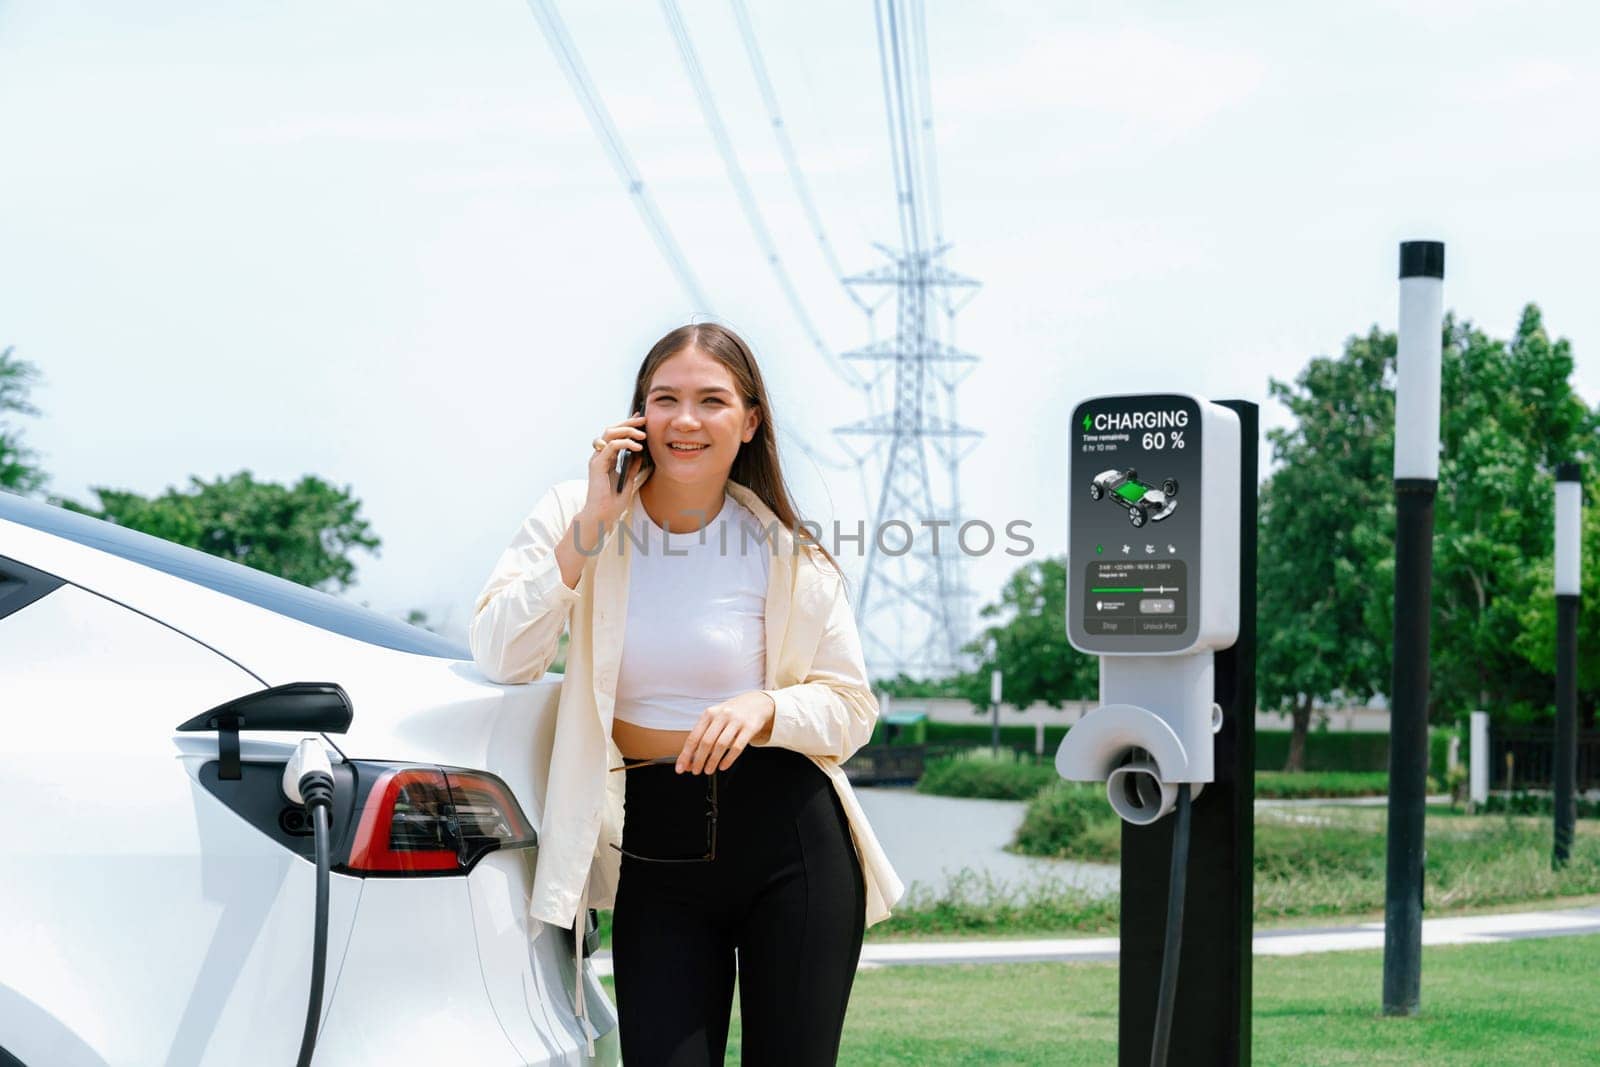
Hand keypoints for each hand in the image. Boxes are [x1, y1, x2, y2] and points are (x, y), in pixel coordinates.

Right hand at [583, 412, 648, 527]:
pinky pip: (611, 446)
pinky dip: (625, 443)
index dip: (627, 425)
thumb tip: (640, 452)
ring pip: (610, 434)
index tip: (641, 419)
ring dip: (627, 431)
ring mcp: (597, 459)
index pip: (616, 435)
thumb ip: (632, 465)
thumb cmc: (613, 501)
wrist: (603, 515)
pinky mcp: (597, 464)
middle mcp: (600, 456)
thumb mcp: (628, 479)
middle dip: (628, 422)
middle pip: (611, 430)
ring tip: (642, 435)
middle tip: (643, 419)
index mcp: (606, 458)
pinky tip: (637, 448)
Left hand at [676, 691, 776, 773]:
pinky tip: (723, 766)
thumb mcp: (715, 719)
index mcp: (709, 713)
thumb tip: (690, 759)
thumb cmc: (731, 714)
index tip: (681, 767)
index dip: (686, 754)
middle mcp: (722, 715)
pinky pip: (737, 747)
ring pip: (721, 745)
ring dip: (712, 761)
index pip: (694, 736)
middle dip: (699, 760)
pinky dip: (728, 759)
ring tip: (708, 770)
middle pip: (706, 742)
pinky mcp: (750, 727)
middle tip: (695, 771)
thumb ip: (704, 736)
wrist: (757, 703)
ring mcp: (736, 721)